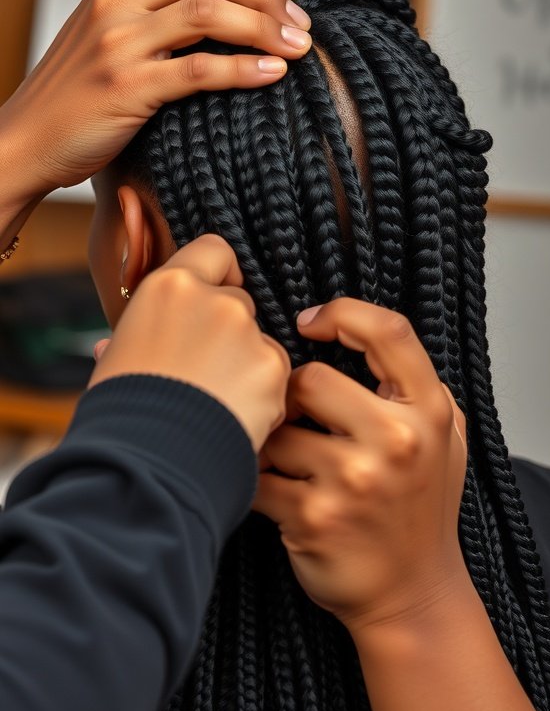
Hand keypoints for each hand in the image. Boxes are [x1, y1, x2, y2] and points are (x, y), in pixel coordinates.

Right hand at [0, 0, 309, 206]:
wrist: (29, 138)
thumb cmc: (81, 91)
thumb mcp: (114, 31)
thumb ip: (160, 8)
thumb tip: (235, 5)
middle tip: (302, 23)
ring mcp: (120, 40)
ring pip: (210, 12)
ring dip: (265, 27)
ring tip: (297, 47)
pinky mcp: (127, 86)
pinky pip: (199, 70)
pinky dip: (244, 68)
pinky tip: (273, 74)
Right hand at [89, 234, 289, 452]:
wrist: (146, 459)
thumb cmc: (121, 412)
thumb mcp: (115, 361)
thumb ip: (133, 340)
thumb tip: (111, 346)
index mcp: (169, 287)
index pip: (215, 251)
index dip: (220, 275)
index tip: (214, 299)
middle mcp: (214, 299)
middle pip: (239, 303)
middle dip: (231, 335)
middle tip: (205, 375)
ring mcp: (247, 332)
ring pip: (261, 343)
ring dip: (249, 368)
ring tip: (215, 406)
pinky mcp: (272, 368)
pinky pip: (277, 378)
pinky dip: (264, 399)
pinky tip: (234, 420)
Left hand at [255, 298, 467, 631]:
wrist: (412, 593)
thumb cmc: (420, 508)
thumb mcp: (443, 437)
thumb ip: (409, 385)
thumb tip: (344, 328)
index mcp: (430, 412)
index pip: (389, 332)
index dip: (342, 313)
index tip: (310, 323)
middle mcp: (397, 442)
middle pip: (310, 379)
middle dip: (291, 397)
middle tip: (296, 419)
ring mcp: (354, 481)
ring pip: (276, 428)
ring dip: (270, 442)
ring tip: (287, 462)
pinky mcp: (312, 516)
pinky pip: (256, 473)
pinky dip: (254, 478)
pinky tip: (273, 489)